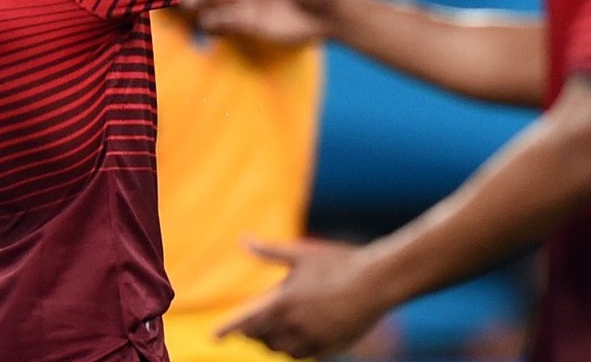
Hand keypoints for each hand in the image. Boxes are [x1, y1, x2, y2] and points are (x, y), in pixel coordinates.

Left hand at [218, 238, 392, 358]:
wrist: (377, 282)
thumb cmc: (338, 263)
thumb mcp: (301, 254)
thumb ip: (269, 251)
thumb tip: (243, 240)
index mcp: (283, 302)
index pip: (246, 322)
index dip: (227, 330)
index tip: (213, 336)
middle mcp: (294, 325)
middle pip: (262, 338)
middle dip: (253, 333)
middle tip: (249, 325)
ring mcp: (313, 339)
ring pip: (281, 350)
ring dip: (273, 342)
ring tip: (273, 330)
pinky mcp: (329, 348)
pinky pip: (303, 356)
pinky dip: (294, 349)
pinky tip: (298, 337)